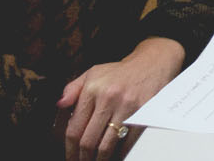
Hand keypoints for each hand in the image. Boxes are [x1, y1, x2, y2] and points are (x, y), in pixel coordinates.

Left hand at [58, 36, 184, 160]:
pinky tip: (116, 155)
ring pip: (107, 145)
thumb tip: (60, 105)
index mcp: (93, 89)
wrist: (153, 62)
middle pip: (88, 141)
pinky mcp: (144, 112)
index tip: (71, 157)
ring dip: (100, 159)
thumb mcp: (93, 72)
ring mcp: (127, 106)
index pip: (74, 128)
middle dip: (83, 158)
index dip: (70, 149)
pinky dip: (121, 153)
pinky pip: (129, 142)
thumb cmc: (121, 71)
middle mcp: (108, 97)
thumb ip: (72, 88)